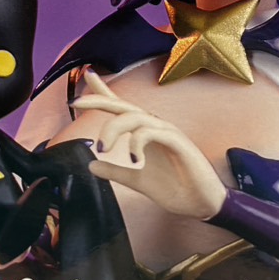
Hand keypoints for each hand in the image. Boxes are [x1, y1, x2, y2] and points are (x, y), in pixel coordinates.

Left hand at [74, 71, 225, 220]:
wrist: (202, 203)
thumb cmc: (175, 187)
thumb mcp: (136, 180)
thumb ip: (115, 171)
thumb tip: (91, 166)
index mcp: (145, 132)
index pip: (122, 107)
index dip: (104, 92)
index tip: (87, 76)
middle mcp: (155, 126)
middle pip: (124, 106)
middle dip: (100, 100)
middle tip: (76, 104)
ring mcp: (167, 132)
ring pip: (135, 117)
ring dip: (114, 129)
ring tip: (103, 148)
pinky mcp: (178, 142)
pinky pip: (152, 132)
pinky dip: (137, 141)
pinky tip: (133, 158)